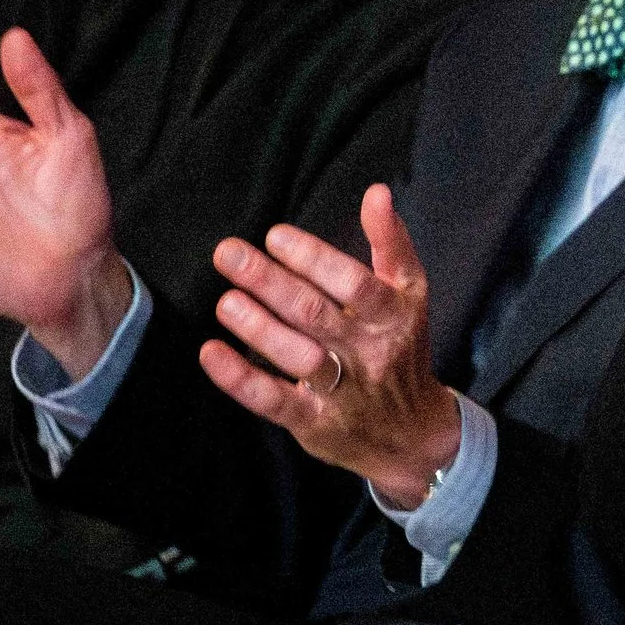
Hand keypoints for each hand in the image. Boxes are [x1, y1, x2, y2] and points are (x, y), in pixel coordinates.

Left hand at [198, 184, 461, 506]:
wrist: (412, 433)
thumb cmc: (402, 348)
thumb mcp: (411, 294)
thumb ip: (392, 243)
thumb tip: (376, 192)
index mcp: (394, 316)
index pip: (354, 283)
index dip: (314, 259)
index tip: (275, 236)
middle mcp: (370, 353)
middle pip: (317, 315)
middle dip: (269, 282)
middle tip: (227, 253)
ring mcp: (342, 392)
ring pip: (298, 358)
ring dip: (258, 329)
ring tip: (226, 300)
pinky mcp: (315, 423)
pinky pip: (275, 401)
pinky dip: (241, 380)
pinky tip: (211, 353)